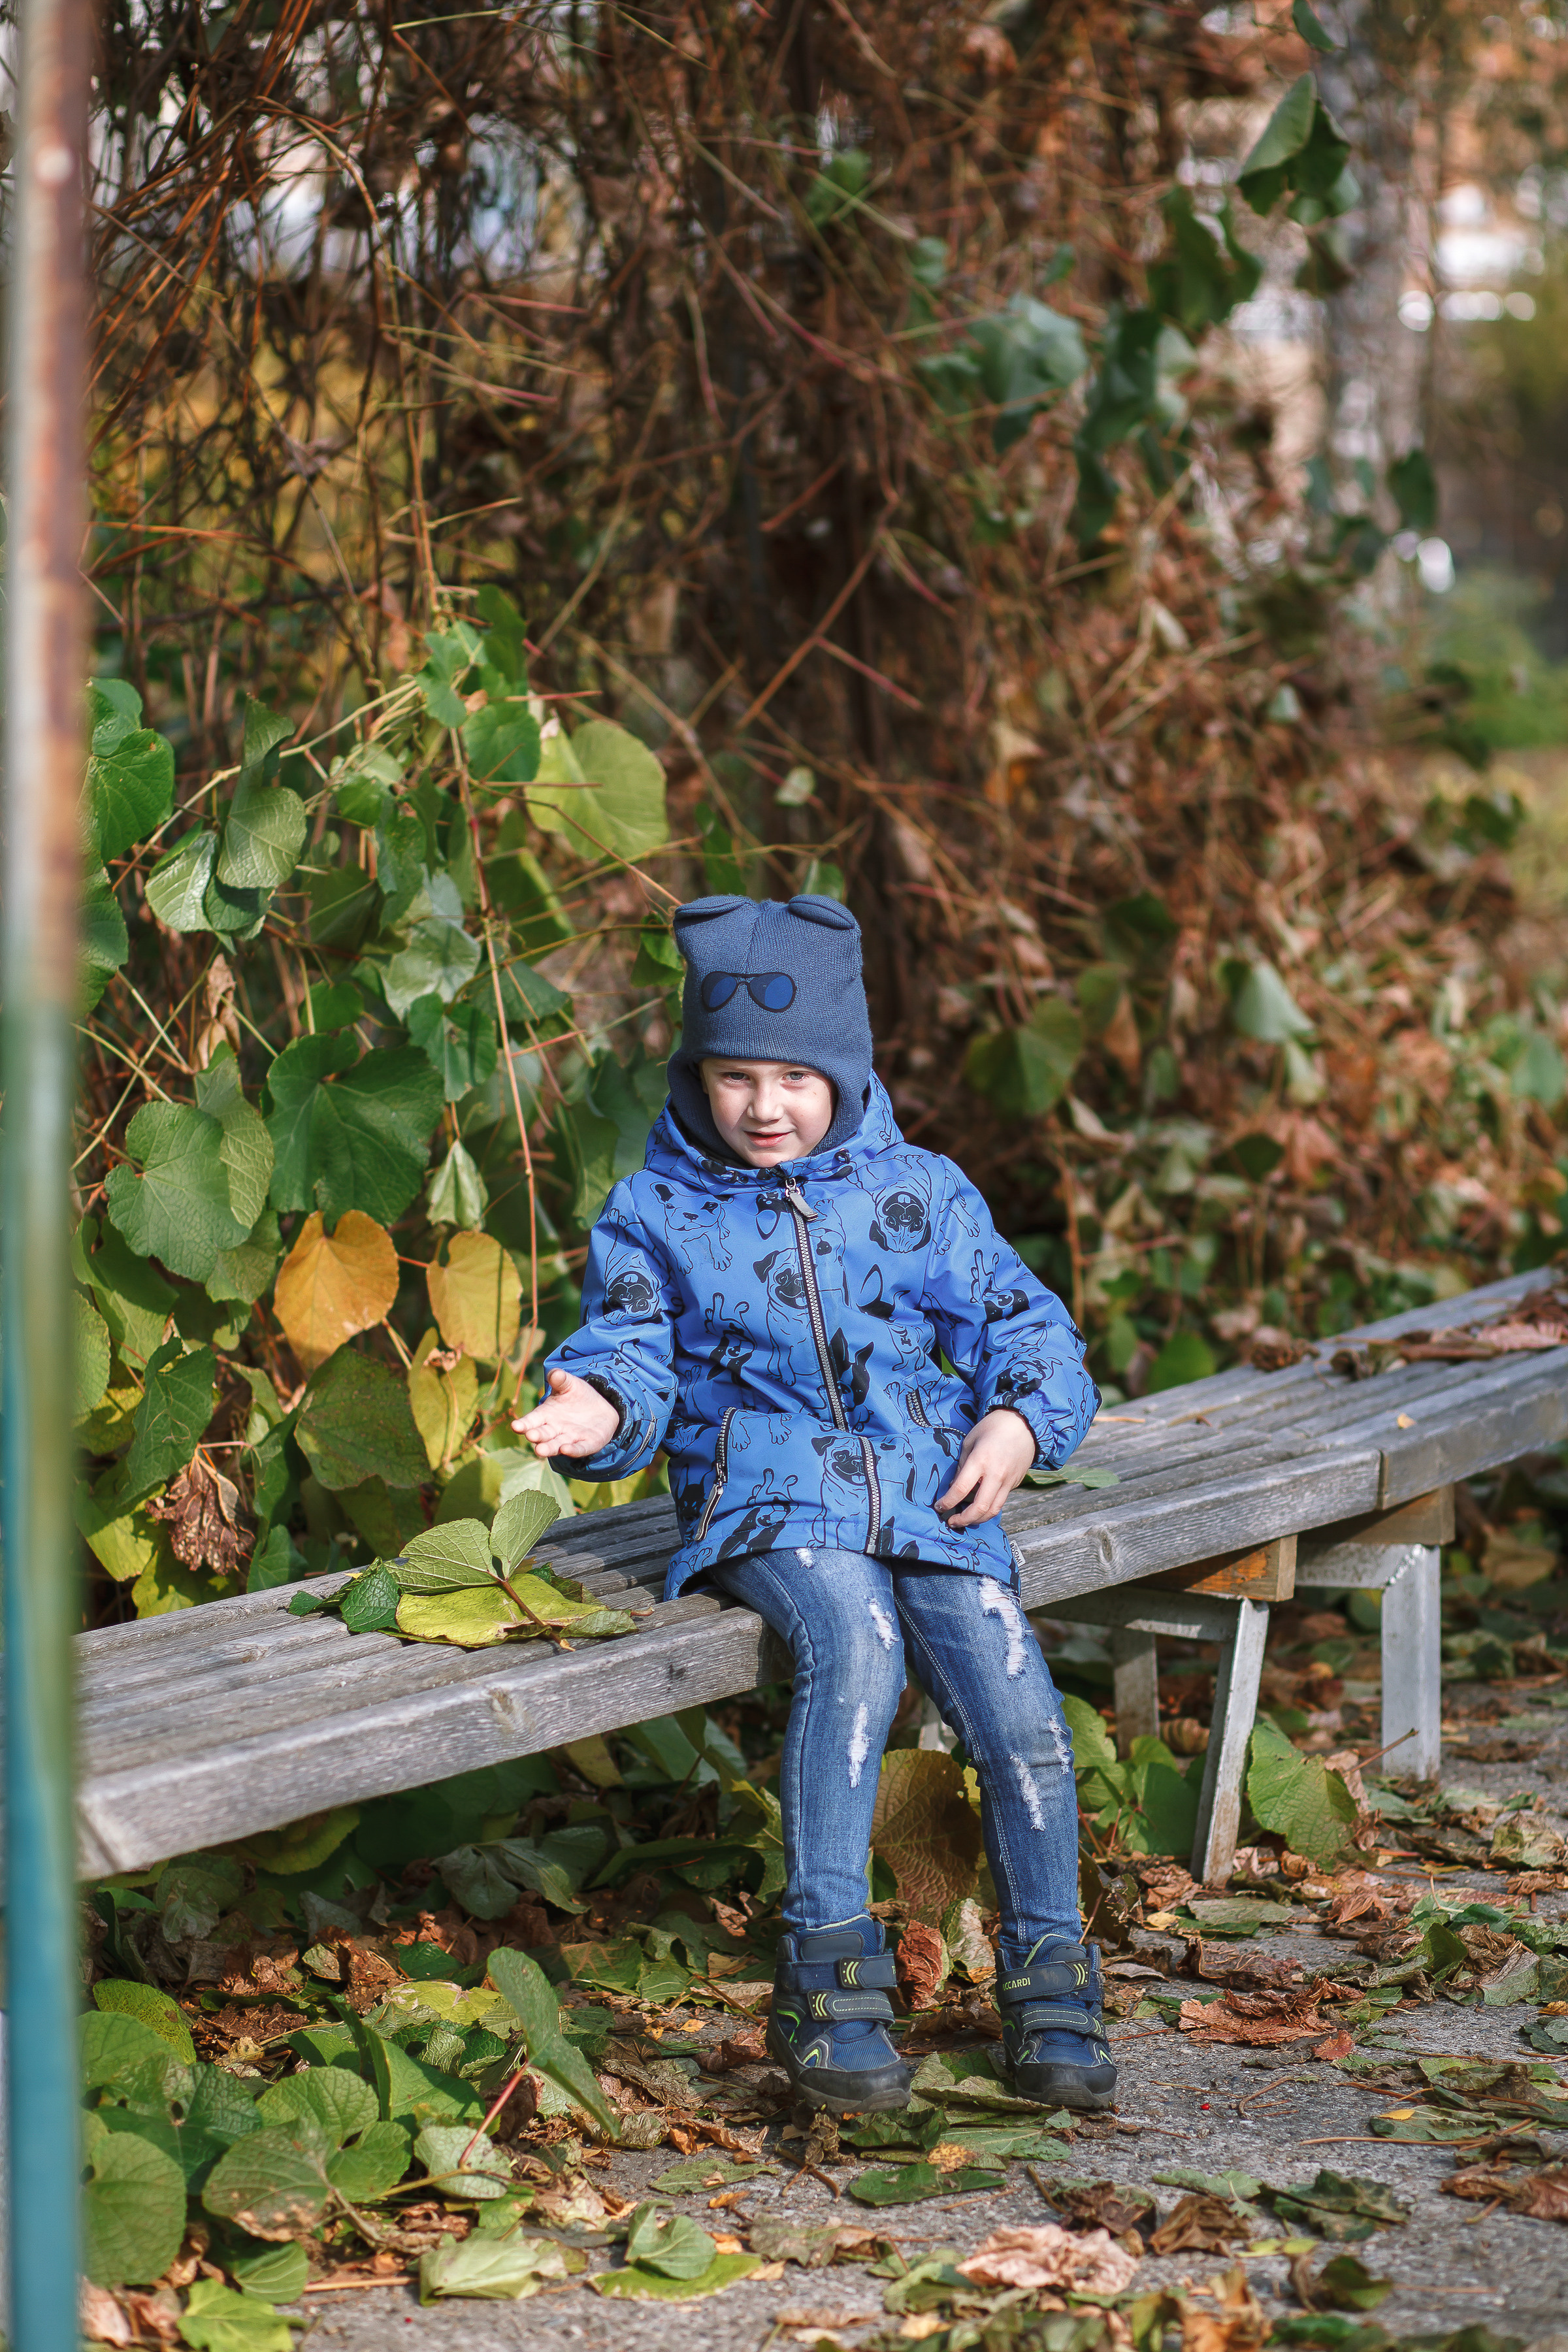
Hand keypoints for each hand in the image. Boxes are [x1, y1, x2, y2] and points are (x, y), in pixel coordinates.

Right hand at [511, 1368, 619, 1460]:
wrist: (600, 1408)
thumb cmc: (577, 1396)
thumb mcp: (569, 1385)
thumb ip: (560, 1380)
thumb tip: (554, 1373)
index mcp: (545, 1415)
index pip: (531, 1421)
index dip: (523, 1424)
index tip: (515, 1426)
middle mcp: (554, 1429)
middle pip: (542, 1435)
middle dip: (536, 1436)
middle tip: (531, 1436)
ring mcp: (570, 1439)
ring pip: (557, 1445)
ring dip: (549, 1448)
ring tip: (540, 1450)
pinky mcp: (586, 1444)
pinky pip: (579, 1448)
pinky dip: (573, 1450)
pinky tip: (566, 1450)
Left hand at [935, 1409, 1036, 1530]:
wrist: (1023, 1424)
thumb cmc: (992, 1428)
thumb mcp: (970, 1442)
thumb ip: (962, 1466)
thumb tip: (954, 1487)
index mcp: (980, 1461)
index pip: (960, 1489)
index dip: (947, 1502)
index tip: (939, 1507)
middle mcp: (996, 1474)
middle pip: (980, 1507)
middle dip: (963, 1519)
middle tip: (951, 1522)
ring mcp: (1008, 1481)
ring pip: (993, 1510)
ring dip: (977, 1519)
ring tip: (965, 1520)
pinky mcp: (1015, 1484)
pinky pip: (1000, 1502)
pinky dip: (988, 1509)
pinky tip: (979, 1508)